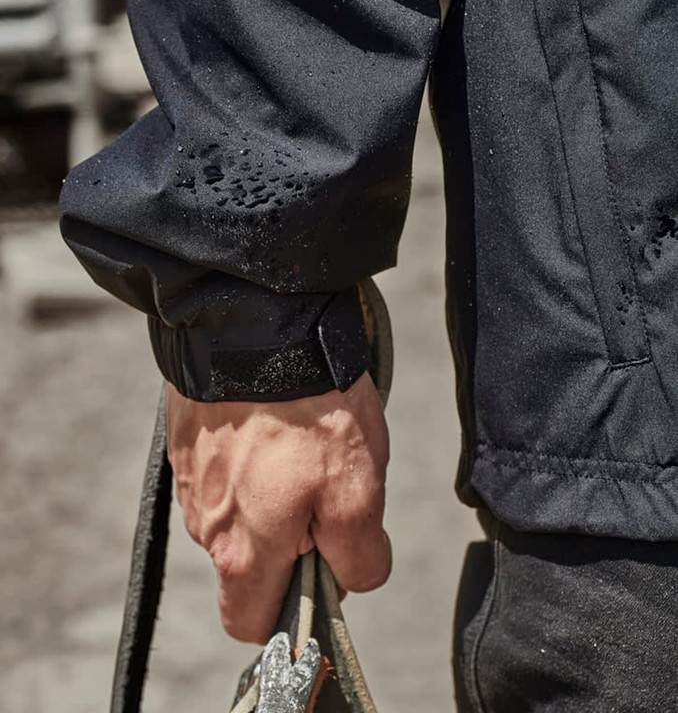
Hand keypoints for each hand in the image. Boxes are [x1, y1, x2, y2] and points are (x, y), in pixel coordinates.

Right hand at [165, 371, 390, 643]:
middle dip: (290, 542)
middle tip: (323, 487)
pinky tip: (274, 420)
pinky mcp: (187, 440)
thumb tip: (353, 578)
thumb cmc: (311, 410)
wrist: (257, 325)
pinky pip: (222, 470)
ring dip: (269, 493)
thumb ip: (358, 554)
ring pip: (238, 514)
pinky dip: (249, 456)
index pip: (252, 623)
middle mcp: (204, 524)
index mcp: (243, 550)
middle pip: (250, 564)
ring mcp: (191, 479)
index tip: (325, 564)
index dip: (294, 609)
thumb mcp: (358, 489)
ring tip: (301, 441)